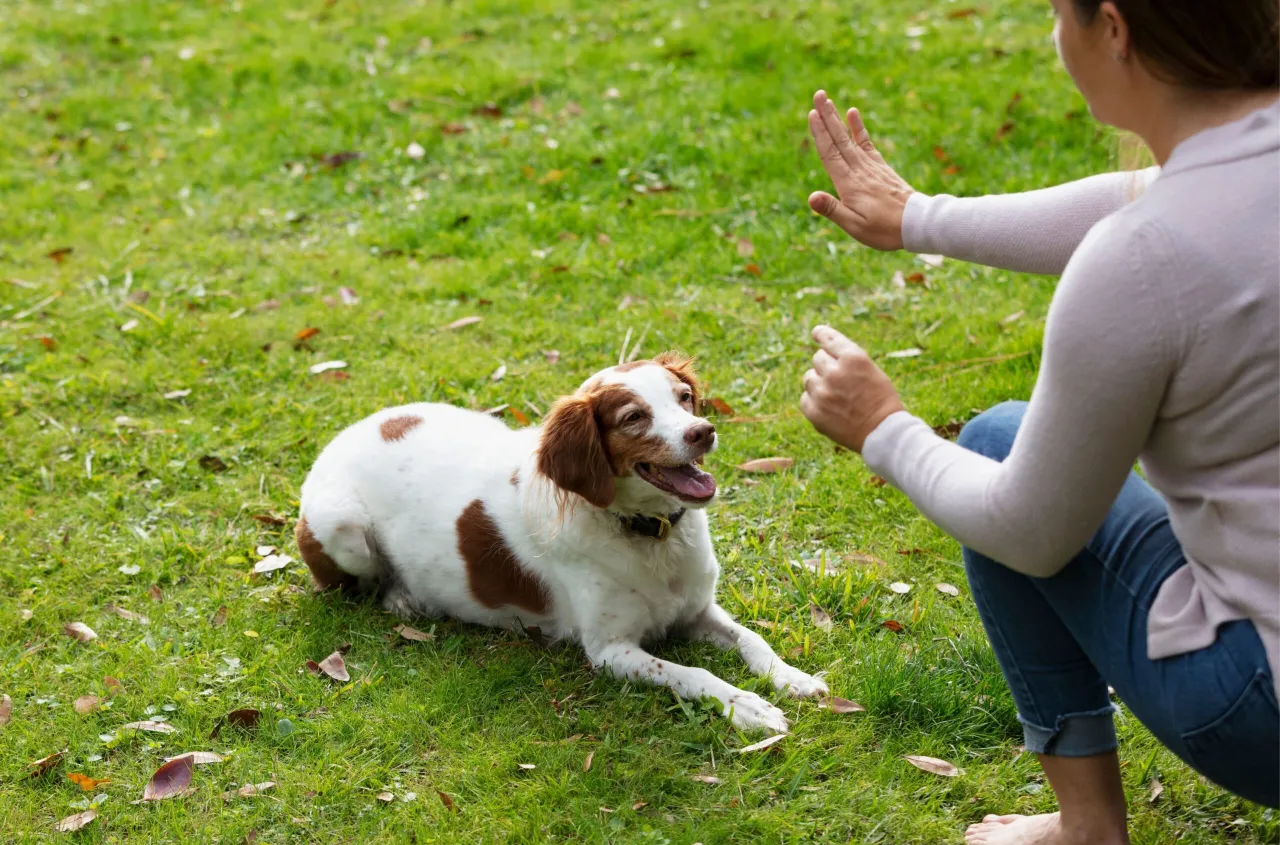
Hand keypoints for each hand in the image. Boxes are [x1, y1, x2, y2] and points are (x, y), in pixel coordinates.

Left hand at [801, 325, 904, 452]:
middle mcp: (835, 372)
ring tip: (836, 396)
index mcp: (853, 358)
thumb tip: (822, 349)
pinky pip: (805, 398)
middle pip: (817, 358)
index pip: (828, 338)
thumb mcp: (871, 370)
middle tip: (840, 379)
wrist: (883, 432)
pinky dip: (814, 401)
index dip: (821, 334)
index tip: (816, 332)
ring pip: (809, 378)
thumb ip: (847, 359)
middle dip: (827, 366)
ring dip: (819, 383)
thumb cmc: (881, 400)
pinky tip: (829, 408)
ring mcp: (822, 392)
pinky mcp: (814, 411)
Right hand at [807, 90, 914, 251]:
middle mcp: (859, 170)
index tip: (812, 113)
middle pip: (839, 139)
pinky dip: (858, 128)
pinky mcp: (880, 168)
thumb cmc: (884, 230)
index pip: (830, 153)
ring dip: (837, 118)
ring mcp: (871, 167)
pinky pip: (866, 143)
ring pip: (850, 138)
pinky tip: (853, 114)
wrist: (917, 224)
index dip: (820, 133)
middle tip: (818, 95)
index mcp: (849, 183)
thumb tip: (811, 197)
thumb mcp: (854, 226)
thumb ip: (832, 209)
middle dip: (827, 117)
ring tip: (829, 101)